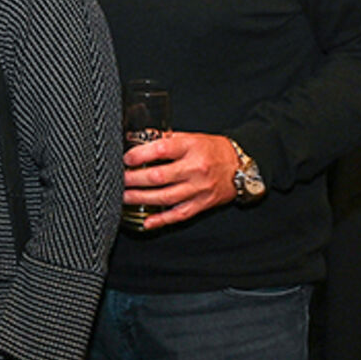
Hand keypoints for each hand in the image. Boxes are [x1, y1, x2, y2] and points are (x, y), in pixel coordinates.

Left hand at [123, 131, 237, 229]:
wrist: (240, 166)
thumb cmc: (212, 150)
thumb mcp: (191, 137)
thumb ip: (166, 140)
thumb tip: (137, 139)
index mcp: (191, 148)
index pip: (161, 150)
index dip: (140, 155)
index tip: (126, 158)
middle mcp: (195, 168)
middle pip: (159, 176)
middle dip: (134, 179)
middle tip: (120, 179)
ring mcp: (199, 188)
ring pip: (165, 197)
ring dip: (141, 198)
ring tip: (124, 197)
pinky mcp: (202, 204)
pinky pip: (179, 214)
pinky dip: (162, 220)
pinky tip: (147, 221)